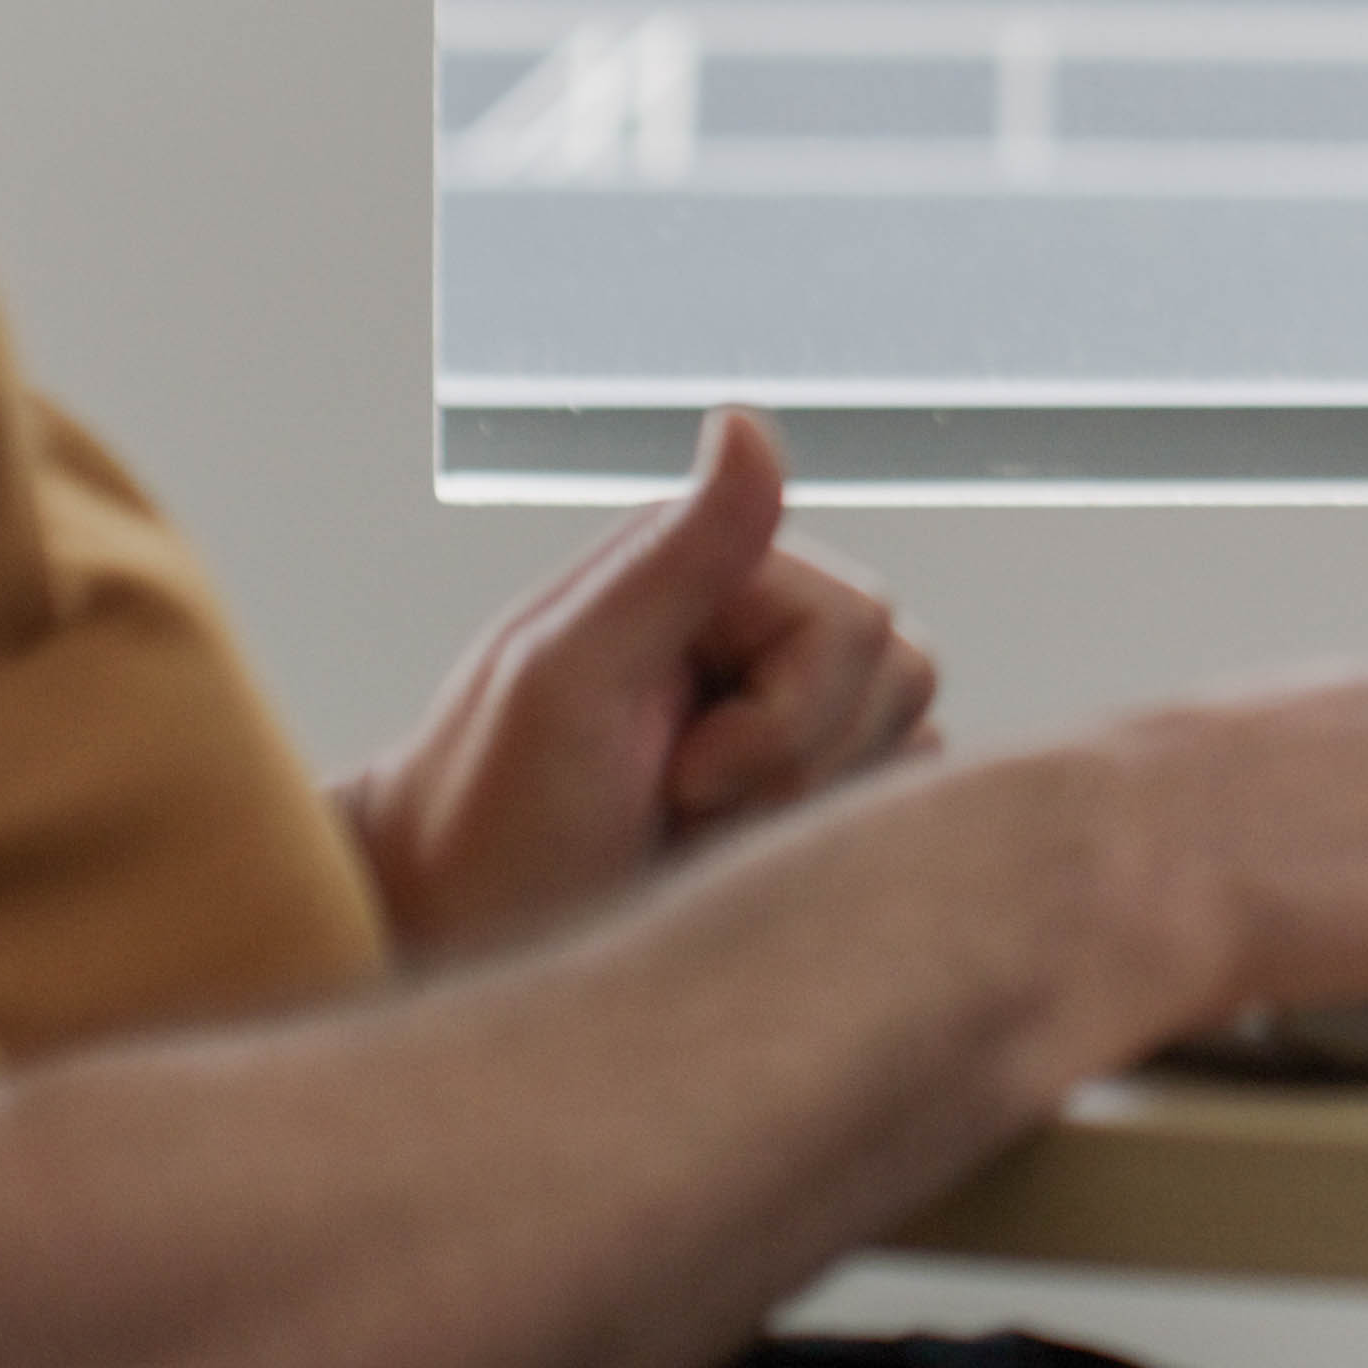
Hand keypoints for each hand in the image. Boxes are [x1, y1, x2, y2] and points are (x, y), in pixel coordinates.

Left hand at [335, 410, 942, 968]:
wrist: (457, 945)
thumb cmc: (488, 825)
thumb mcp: (572, 679)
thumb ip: (676, 556)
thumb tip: (746, 422)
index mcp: (710, 570)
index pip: (860, 622)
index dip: (781, 723)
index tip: (669, 774)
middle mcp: (759, 620)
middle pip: (902, 671)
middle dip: (794, 768)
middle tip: (673, 804)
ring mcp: (788, 704)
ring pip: (911, 732)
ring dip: (804, 810)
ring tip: (691, 831)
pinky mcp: (806, 786)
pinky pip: (899, 793)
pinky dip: (826, 840)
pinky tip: (727, 855)